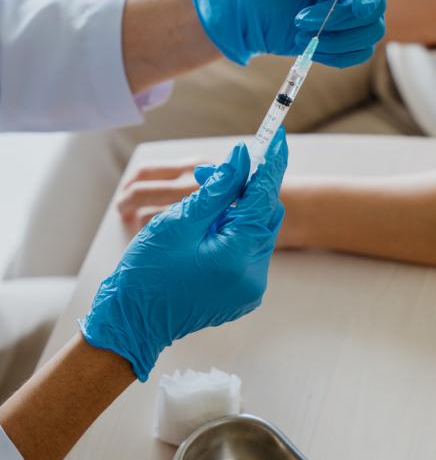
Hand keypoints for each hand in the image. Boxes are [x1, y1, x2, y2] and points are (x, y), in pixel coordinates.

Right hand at [80, 130, 287, 381]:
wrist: (133, 322)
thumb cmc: (147, 272)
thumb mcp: (180, 222)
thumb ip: (217, 189)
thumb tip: (241, 159)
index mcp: (239, 256)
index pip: (263, 198)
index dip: (270, 165)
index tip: (279, 137)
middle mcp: (253, 274)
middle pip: (264, 216)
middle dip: (249, 189)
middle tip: (226, 172)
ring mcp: (250, 287)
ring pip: (257, 232)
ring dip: (239, 212)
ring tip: (207, 206)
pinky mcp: (243, 292)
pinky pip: (248, 251)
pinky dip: (235, 233)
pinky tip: (211, 230)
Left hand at [189, 0, 385, 67]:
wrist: (249, 11)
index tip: (358, 6)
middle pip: (373, 9)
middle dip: (338, 20)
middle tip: (300, 20)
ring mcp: (353, 13)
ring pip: (370, 34)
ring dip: (337, 41)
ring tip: (301, 36)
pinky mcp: (346, 38)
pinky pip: (359, 54)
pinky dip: (337, 57)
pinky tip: (312, 50)